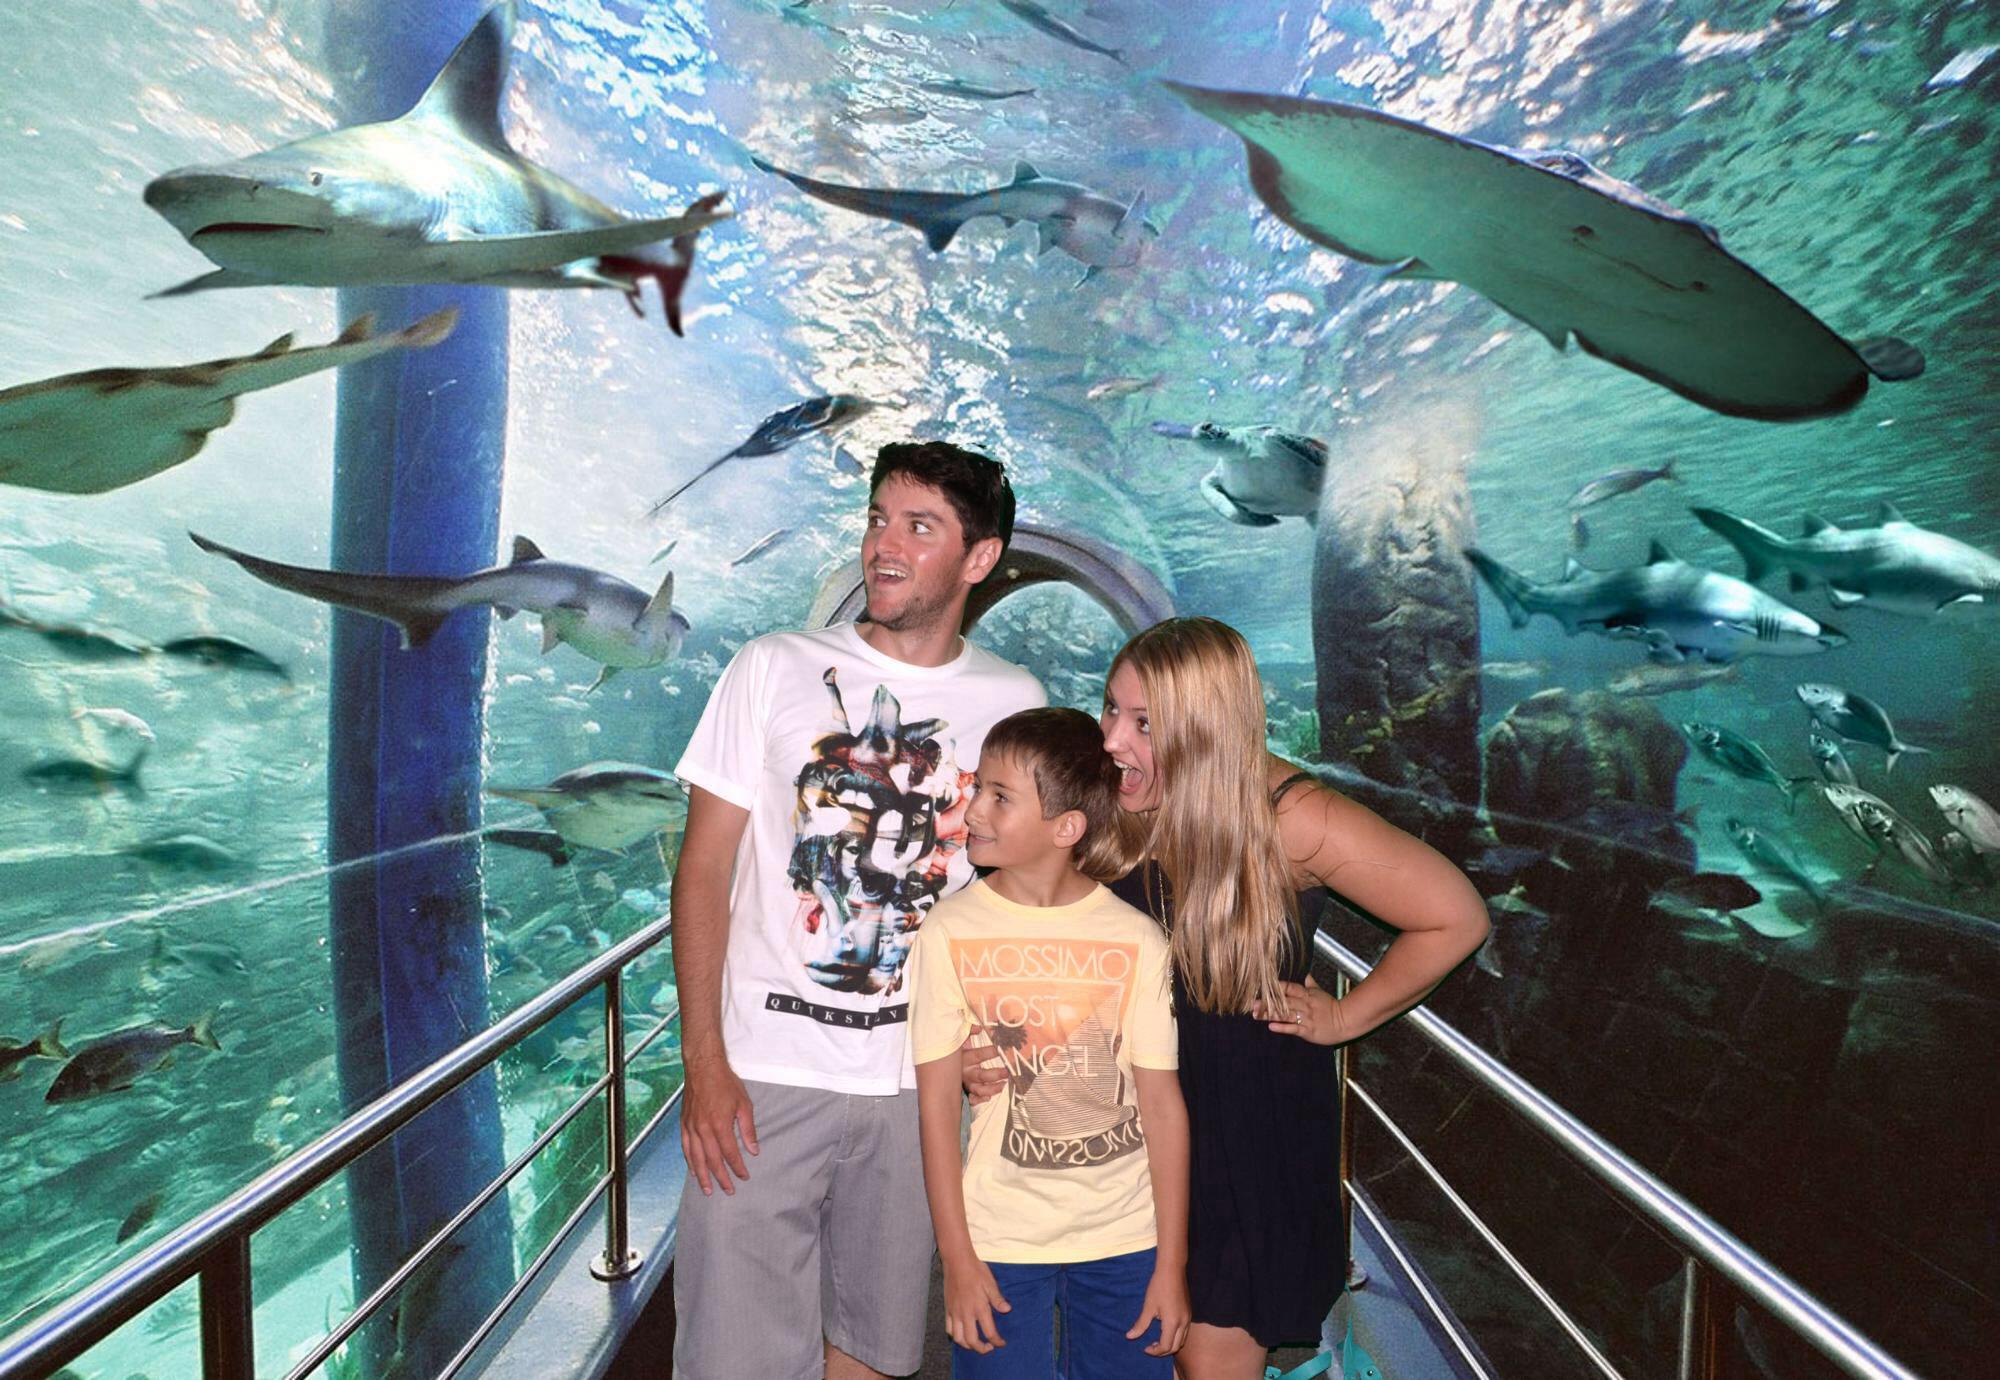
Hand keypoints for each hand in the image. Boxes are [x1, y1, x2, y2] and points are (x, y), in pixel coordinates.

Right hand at [679, 1057, 757, 1194]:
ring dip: (702, 1176)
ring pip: (696, 1158)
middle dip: (721, 1178)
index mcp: (720, 1125)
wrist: (703, 1067)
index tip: (744, 1176)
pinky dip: (690, 1161)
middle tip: (728, 1190)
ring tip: (708, 1190)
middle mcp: (703, 1130)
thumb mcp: (744, 1104)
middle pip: (712, 1161)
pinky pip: (686, 1147)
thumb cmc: (725, 1083)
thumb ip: (748, 1129)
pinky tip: (693, 1170)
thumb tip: (754, 1150)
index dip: (738, 1167)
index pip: (730, 1153)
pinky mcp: (684, 1124)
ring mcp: (691, 1127)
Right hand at [942, 1253, 1010, 1353]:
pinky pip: (949, 1329)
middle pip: (972, 1341)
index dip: (997, 1342)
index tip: (1002, 1343)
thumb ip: (998, 1299)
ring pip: (958, 1338)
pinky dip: (955, 1336)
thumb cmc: (976, 1270)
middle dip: (981, 1349)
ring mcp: (955, 1312)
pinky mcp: (947, 1309)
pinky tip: (961, 1334)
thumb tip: (1007, 1310)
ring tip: (975, 1344)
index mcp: (979, 1308)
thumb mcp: (990, 1283)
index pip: (989, 1332)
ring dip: (967, 1345)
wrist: (957, 1261)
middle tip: (989, 1347)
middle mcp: (966, 1313)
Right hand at [959, 1034, 1006, 1105]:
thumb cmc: (952, 1051)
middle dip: (995, 1075)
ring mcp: (965, 1083)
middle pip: (981, 1075)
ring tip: (1003, 1085)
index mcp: (965, 1058)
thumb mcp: (958, 1038)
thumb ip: (967, 1031)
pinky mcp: (964, 1091)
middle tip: (1006, 1072)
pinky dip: (979, 1100)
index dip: (990, 1052)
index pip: (978, 1055)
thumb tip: (979, 1028)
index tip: (999, 1050)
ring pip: (979, 1089)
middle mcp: (965, 1072)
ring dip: (992, 1089)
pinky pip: (971, 1099)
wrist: (937, 1065)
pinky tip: (988, 1098)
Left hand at [1129, 1262, 1190, 1355]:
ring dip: (1170, 1344)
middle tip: (1150, 1347)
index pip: (1165, 1346)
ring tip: (1157, 1341)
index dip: (1154, 1351)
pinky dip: (1175, 1337)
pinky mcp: (1189, 1313)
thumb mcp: (1148, 1306)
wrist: (1172, 1269)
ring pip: (1182, 1340)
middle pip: (1176, 1347)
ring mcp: (1188, 1318)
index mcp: (1172, 1323)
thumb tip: (1129, 1337)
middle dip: (1163, 1351)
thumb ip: (1140, 1324)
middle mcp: (1183, 1323)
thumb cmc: (1159, 1286)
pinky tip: (1165, 1330)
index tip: (1144, 1348)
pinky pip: (1184, 1332)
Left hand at [1255, 974, 1346, 1044]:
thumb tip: (1306, 973)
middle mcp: (1305, 1005)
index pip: (1289, 988)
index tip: (1262, 987)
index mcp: (1307, 994)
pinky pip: (1294, 1028)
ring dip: (1270, 1015)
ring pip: (1285, 1015)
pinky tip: (1271, 1026)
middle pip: (1283, 1002)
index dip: (1276, 987)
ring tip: (1256, 1015)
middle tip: (1252, 1004)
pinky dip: (1282, 1027)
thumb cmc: (1331, 1007)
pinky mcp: (1308, 1031)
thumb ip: (1310, 984)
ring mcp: (1306, 1018)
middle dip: (1267, 1003)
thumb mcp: (1320, 992)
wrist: (1346, 1021)